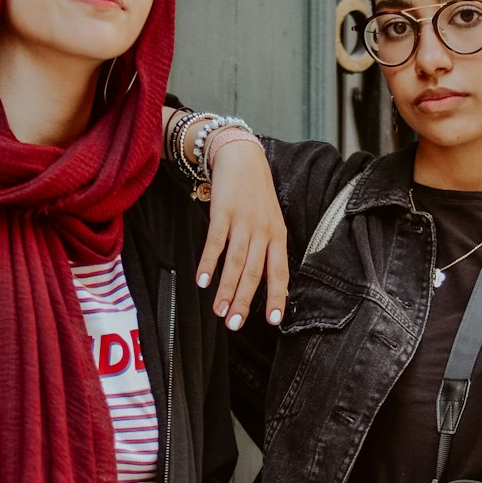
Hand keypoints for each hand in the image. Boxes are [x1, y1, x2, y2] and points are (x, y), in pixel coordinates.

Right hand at [196, 141, 288, 329]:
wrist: (242, 158)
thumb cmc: (256, 194)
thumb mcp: (271, 221)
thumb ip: (268, 250)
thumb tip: (265, 283)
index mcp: (278, 236)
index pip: (279, 272)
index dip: (277, 297)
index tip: (274, 320)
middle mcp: (263, 231)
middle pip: (254, 273)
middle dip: (244, 301)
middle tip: (234, 323)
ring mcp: (243, 222)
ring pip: (235, 262)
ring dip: (226, 289)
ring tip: (218, 310)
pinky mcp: (223, 212)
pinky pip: (215, 243)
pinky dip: (208, 262)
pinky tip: (202, 280)